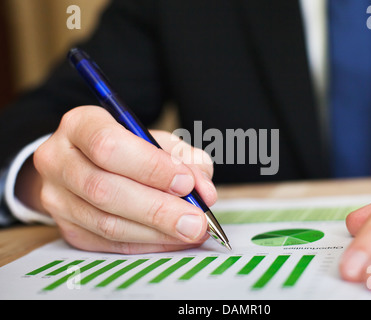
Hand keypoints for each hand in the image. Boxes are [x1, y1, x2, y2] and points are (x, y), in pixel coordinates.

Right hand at [29, 106, 215, 253]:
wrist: (85, 163)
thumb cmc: (127, 148)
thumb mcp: (156, 139)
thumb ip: (185, 159)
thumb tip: (204, 192)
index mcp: (81, 125)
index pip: (109, 146)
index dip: (150, 167)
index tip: (186, 183)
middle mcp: (59, 160)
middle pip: (104, 190)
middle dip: (158, 208)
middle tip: (196, 220)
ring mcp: (56, 198)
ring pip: (106, 223)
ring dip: (156, 231)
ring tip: (192, 231)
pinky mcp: (68, 228)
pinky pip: (109, 243)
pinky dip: (147, 243)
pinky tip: (173, 239)